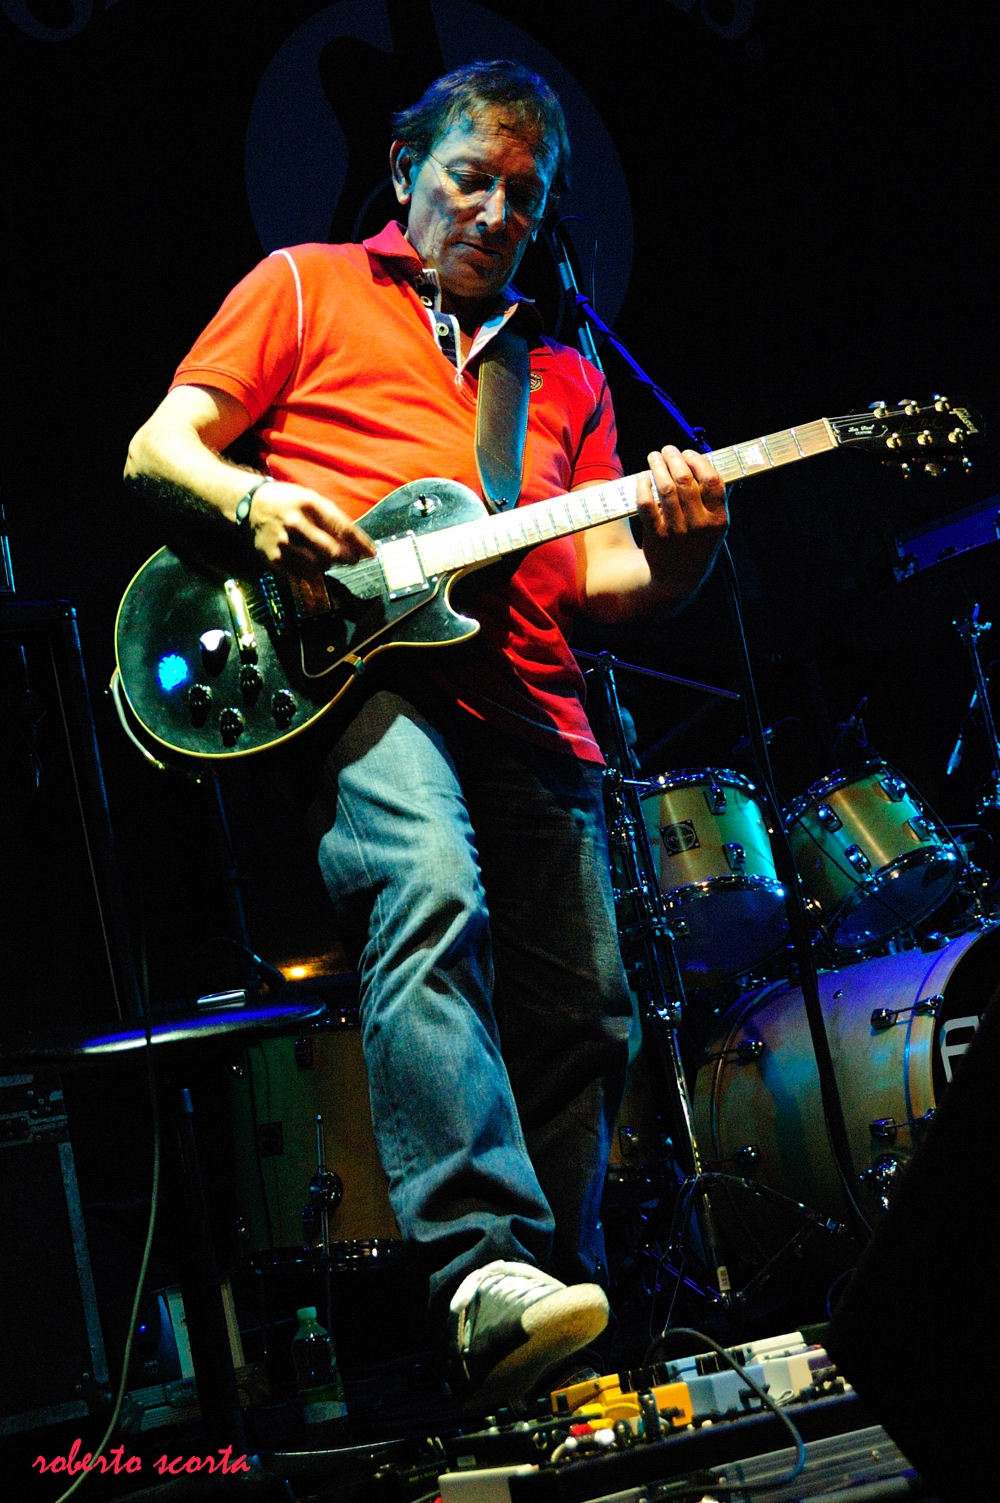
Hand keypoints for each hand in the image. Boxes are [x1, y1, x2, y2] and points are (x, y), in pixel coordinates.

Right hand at [248, 482, 375, 570]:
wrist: (249, 506)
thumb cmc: (287, 502)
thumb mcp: (310, 498)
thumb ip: (332, 518)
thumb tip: (356, 542)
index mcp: (309, 504)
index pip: (343, 528)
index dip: (361, 544)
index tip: (371, 553)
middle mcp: (296, 523)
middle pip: (333, 551)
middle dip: (349, 559)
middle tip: (353, 560)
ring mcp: (284, 542)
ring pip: (319, 565)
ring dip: (330, 565)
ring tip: (330, 559)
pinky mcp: (274, 558)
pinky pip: (302, 574)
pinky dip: (312, 572)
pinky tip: (312, 564)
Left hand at [636, 446, 728, 604]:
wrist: (679, 579)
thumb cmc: (698, 544)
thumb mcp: (715, 527)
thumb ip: (716, 499)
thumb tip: (712, 464)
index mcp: (718, 519)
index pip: (712, 481)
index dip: (699, 462)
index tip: (689, 453)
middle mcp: (699, 525)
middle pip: (686, 481)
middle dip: (674, 458)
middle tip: (667, 449)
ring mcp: (677, 531)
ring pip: (665, 489)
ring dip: (657, 467)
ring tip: (654, 457)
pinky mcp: (656, 536)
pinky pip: (646, 506)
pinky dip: (643, 487)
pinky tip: (642, 478)